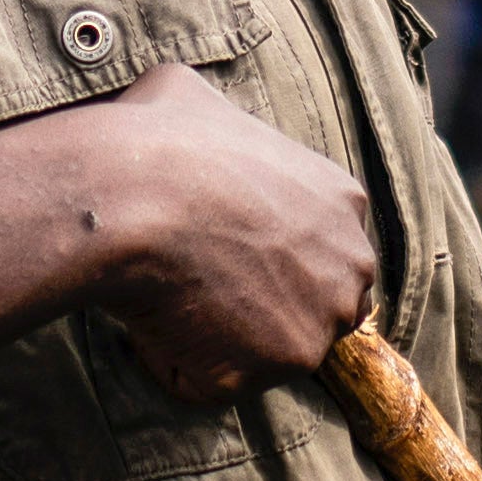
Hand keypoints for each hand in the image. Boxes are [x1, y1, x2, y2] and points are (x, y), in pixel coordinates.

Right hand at [58, 64, 378, 400]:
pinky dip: (175, 364)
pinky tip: (149, 321)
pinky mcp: (279, 366)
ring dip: (209, 337)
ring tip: (162, 296)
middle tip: (188, 283)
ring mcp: (320, 320)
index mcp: (341, 201)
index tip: (213, 249)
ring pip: (260, 350)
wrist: (132, 196)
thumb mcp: (191, 97)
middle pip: (309, 306)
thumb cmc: (156, 142)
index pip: (319, 250)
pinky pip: (214, 383)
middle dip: (254, 306)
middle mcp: (349, 264)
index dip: (261, 257)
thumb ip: (214, 124)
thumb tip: (179, 117)